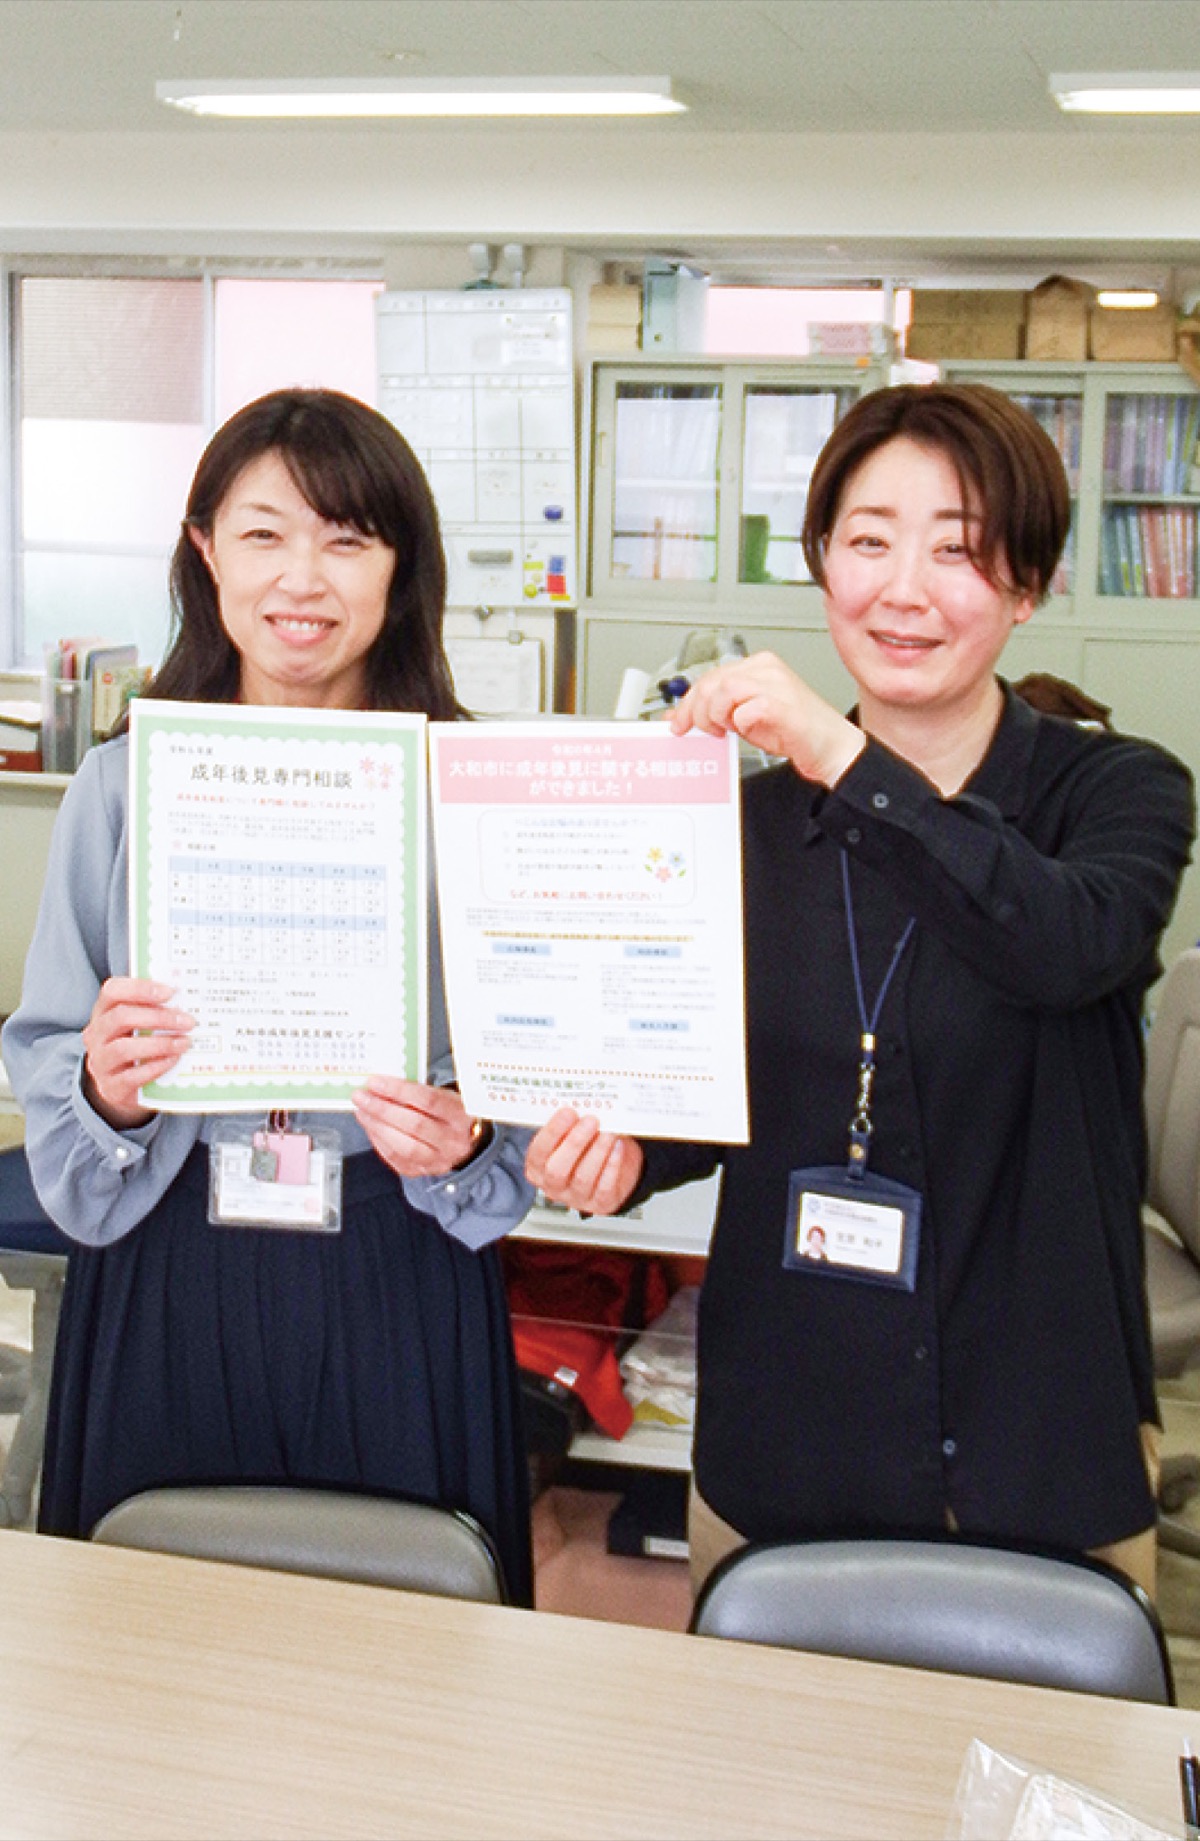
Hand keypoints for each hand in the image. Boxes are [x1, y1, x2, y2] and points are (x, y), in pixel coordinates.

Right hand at [81, 978, 194, 1129]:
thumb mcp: (139, 1027)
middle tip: (187, 1022)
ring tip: (185, 1042)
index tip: (171, 992)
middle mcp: (96, 1035)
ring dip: (160, 1044)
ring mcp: (100, 1063)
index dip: (141, 988)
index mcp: (103, 1013)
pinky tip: (174, 1060)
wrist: (122, 1090)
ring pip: (124, 1048)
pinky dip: (156, 1066)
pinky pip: (132, 1076)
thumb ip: (154, 1011)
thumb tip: (187, 1000)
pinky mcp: (111, 1088)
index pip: (112, 991)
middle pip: (121, 1017)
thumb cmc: (136, 1048)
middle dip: (158, 1017)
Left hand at [352, 1077, 485, 1178]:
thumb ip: (417, 1091)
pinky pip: (396, 1159)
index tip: (375, 1082)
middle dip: (382, 1109)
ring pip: (404, 1146)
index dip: (398, 1091)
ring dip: (377, 1126)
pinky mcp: (423, 1172)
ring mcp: (439, 1160)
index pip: (428, 1100)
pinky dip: (379, 1141)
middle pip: (414, 1125)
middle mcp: (453, 1141)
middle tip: (361, 1097)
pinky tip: (371, 1127)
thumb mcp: (442, 1097)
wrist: (462, 1141)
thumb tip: (381, 1086)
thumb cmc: (448, 1113)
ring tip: (362, 1111)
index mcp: (461, 1115)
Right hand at [525, 1108, 643, 1216]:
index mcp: (538, 1167)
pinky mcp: (600, 1204)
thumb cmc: (587, 1147)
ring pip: (583, 1178)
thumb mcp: (572, 1133)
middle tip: (591, 1120)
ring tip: (608, 1132)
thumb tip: (579, 1102)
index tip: (568, 1112)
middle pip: (558, 1169)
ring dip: (597, 1151)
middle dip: (575, 1142)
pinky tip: (617, 1147)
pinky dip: (612, 1165)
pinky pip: (604, 1187)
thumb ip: (570, 1123)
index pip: (538, 1152)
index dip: (552, 1132)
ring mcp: (576, 1198)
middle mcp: (554, 1186)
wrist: (613, 1168)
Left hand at [670, 652, 865, 786]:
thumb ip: (716, 713)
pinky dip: (740, 722)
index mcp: (759, 666)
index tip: (678, 721)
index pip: (711, 675)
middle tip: (700, 730)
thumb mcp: (745, 720)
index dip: (689, 700)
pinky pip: (746, 709)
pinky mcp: (783, 704)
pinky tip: (746, 730)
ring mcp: (776, 684)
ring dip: (716, 715)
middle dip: (697, 710)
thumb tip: (678, 716)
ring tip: (725, 731)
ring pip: (724, 689)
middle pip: (713, 680)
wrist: (830, 748)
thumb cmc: (793, 732)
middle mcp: (767, 669)